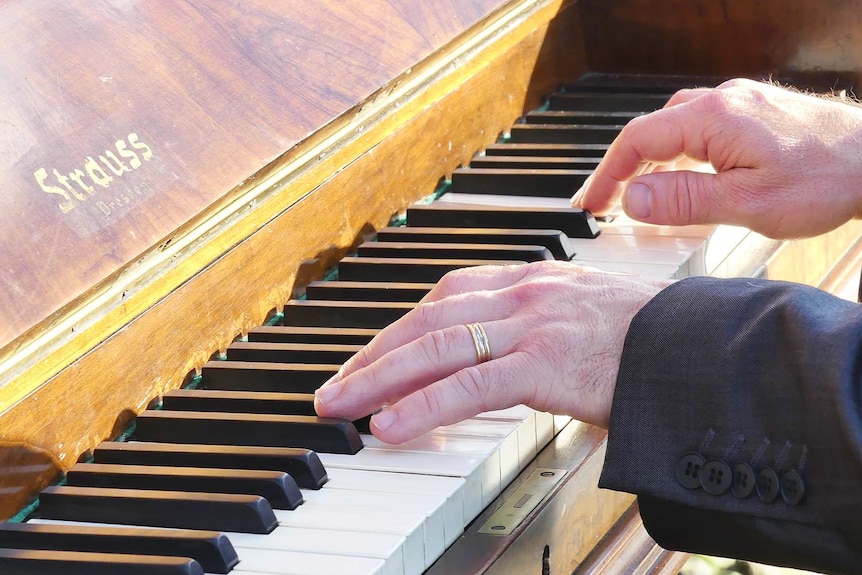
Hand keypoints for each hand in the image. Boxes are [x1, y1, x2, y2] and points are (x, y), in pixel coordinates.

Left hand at [314, 261, 670, 443]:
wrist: (701, 347)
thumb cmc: (648, 339)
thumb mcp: (581, 318)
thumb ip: (535, 330)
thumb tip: (497, 362)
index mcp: (531, 280)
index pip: (445, 297)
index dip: (400, 328)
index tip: (371, 355)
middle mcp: (523, 294)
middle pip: (427, 319)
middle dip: (373, 355)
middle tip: (335, 387)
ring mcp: (532, 326)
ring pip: (435, 347)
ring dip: (378, 378)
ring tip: (340, 406)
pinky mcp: (545, 364)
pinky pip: (469, 385)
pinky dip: (423, 405)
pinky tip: (388, 425)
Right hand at [573, 78, 861, 238]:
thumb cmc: (826, 179)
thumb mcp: (745, 202)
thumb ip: (682, 200)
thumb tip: (631, 199)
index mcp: (713, 118)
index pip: (637, 140)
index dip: (607, 174)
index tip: (593, 203)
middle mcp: (723, 101)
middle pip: (652, 131)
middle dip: (623, 168)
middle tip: (607, 202)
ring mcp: (740, 104)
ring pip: (676, 129)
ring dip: (651, 162)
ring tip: (639, 195)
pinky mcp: (755, 114)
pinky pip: (701, 130)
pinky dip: (679, 155)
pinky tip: (683, 176)